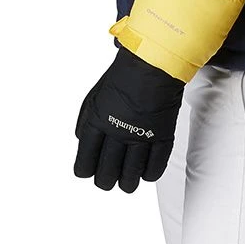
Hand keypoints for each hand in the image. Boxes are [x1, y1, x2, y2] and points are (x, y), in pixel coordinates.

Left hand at [73, 46, 185, 191]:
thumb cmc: (125, 73)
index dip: (87, 170)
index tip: (91, 170)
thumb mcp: (95, 95)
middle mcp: (116, 133)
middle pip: (106, 175)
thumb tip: (83, 141)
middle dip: (106, 180)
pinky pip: (154, 168)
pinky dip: (149, 174)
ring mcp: (140, 136)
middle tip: (110, 177)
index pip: (85, 164)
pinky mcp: (161, 135)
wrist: (153, 61)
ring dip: (128, 182)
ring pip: (130, 177)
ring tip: (128, 181)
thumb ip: (87, 121)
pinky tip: (146, 173)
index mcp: (97, 122)